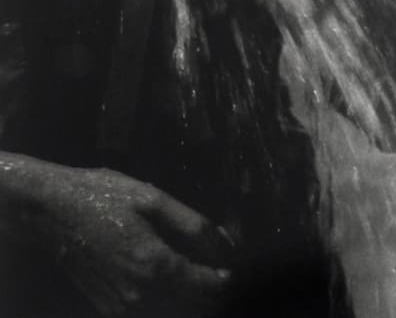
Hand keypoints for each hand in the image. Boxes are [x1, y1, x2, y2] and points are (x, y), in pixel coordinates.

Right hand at [40, 165, 232, 315]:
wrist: (52, 213)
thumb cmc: (104, 197)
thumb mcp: (153, 198)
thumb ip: (193, 224)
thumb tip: (225, 242)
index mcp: (154, 265)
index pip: (204, 286)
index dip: (225, 279)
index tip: (235, 267)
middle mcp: (139, 295)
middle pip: (191, 306)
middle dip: (210, 292)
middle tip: (222, 272)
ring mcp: (121, 307)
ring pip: (171, 313)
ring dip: (190, 300)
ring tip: (202, 277)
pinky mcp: (109, 309)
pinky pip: (149, 313)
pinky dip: (169, 304)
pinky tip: (174, 282)